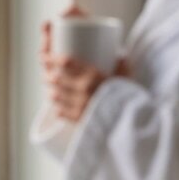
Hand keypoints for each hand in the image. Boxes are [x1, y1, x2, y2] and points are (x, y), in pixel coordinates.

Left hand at [39, 6, 129, 122]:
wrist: (132, 124)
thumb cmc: (130, 98)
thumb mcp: (127, 79)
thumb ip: (122, 66)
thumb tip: (120, 55)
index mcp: (94, 75)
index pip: (65, 62)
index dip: (51, 58)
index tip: (46, 55)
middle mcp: (83, 89)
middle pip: (56, 78)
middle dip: (47, 72)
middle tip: (46, 70)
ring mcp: (79, 105)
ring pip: (55, 94)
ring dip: (51, 89)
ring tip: (50, 86)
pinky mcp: (78, 119)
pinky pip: (60, 111)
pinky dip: (57, 106)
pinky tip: (57, 103)